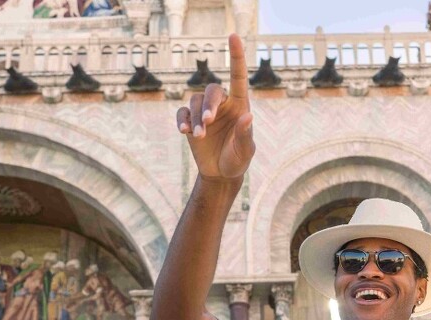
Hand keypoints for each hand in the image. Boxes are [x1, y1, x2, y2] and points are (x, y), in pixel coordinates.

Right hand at [176, 33, 254, 179]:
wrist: (220, 173)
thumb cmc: (237, 160)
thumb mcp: (245, 151)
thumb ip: (245, 135)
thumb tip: (248, 116)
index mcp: (239, 105)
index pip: (238, 76)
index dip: (236, 56)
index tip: (233, 36)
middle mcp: (222, 104)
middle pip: (212, 90)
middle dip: (209, 105)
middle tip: (208, 123)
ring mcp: (204, 112)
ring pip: (195, 101)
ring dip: (196, 118)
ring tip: (199, 136)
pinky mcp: (190, 120)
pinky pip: (182, 113)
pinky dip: (182, 120)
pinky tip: (185, 132)